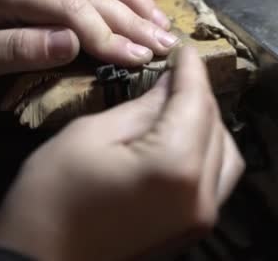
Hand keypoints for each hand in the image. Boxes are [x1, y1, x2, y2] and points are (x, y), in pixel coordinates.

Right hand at [0, 47, 244, 259]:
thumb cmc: (52, 195)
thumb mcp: (90, 136)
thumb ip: (140, 108)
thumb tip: (170, 85)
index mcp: (175, 165)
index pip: (196, 101)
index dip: (191, 69)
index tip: (183, 47)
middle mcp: (201, 195)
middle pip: (215, 126)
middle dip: (198, 94)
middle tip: (173, 74)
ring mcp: (201, 218)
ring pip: (225, 154)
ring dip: (206, 124)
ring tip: (179, 105)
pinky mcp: (192, 230)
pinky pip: (215, 180)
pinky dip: (205, 152)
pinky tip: (181, 138)